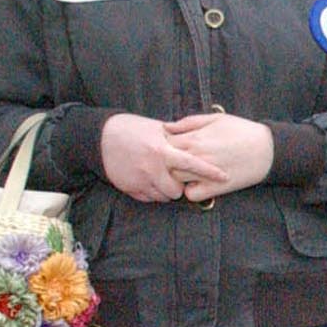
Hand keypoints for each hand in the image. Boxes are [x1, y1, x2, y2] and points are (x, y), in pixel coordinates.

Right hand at [101, 113, 227, 201]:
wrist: (101, 137)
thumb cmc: (132, 129)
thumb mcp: (155, 129)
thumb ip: (176, 138)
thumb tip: (197, 141)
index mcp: (162, 150)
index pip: (192, 163)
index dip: (210, 171)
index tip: (225, 176)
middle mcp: (152, 168)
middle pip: (177, 189)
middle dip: (180, 185)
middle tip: (177, 176)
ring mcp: (140, 180)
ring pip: (164, 196)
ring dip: (166, 189)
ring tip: (161, 176)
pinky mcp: (129, 188)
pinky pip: (149, 198)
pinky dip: (153, 192)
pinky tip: (149, 180)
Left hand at [163, 113, 274, 198]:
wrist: (267, 150)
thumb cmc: (242, 131)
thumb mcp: (216, 118)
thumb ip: (189, 122)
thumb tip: (166, 126)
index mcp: (194, 138)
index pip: (163, 143)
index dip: (162, 144)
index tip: (168, 145)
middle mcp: (196, 157)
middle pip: (165, 163)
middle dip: (165, 162)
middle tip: (172, 160)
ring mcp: (205, 174)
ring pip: (175, 180)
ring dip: (176, 177)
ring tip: (184, 172)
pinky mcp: (215, 188)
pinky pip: (192, 195)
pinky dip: (190, 191)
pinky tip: (196, 184)